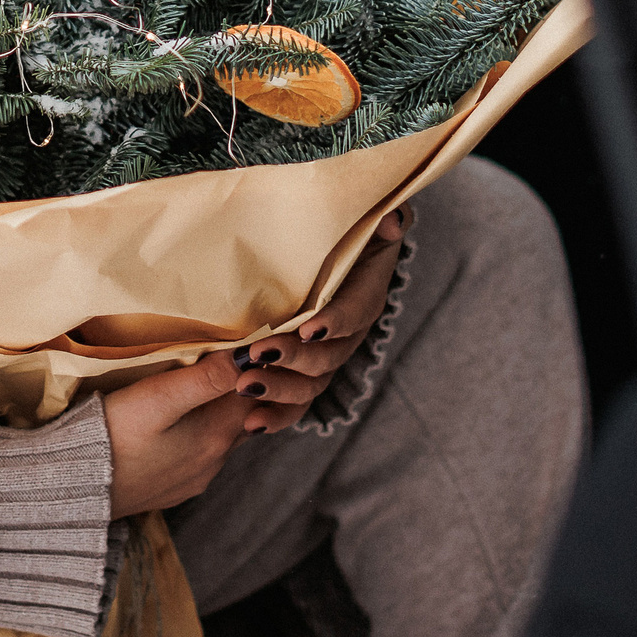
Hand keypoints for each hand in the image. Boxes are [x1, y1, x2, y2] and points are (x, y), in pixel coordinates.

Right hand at [103, 350, 254, 517]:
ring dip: (221, 412)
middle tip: (229, 358)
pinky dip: (202, 433)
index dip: (255, 367)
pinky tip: (182, 423)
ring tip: (205, 385)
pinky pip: (201, 455)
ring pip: (224, 436)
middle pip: (243, 416)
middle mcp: (214, 461)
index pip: (255, 394)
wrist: (75, 487)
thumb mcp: (158, 398)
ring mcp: (195, 478)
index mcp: (216, 436)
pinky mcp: (175, 488)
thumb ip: (205, 378)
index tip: (248, 343)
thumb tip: (248, 356)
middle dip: (242, 388)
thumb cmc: (114, 435)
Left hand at [229, 206, 407, 434]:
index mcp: (364, 293)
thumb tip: (392, 221)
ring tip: (245, 385)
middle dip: (294, 358)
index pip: (354, 312)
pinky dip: (275, 415)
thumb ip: (385, 215)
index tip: (309, 328)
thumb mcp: (364, 211)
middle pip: (328, 355)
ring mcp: (327, 355)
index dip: (335, 322)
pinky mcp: (303, 371)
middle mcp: (347, 331)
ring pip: (312, 384)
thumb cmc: (343, 225)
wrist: (326, 246)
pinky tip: (250, 424)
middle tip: (257, 354)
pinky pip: (296, 401)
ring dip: (280, 389)